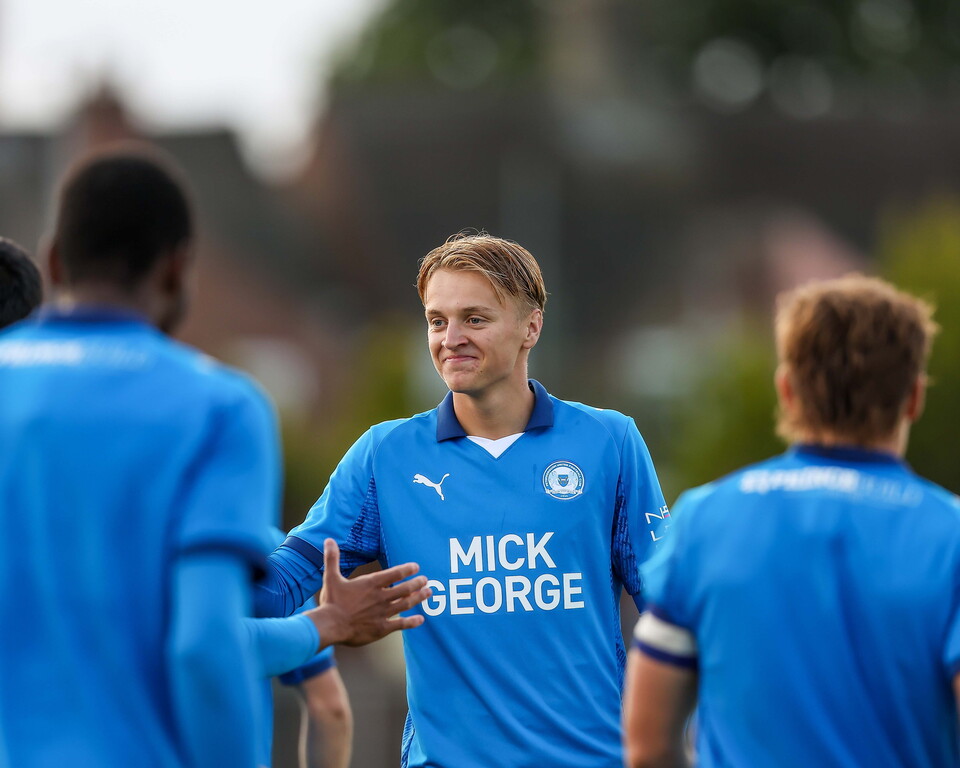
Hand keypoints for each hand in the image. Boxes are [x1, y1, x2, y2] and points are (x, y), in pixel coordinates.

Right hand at [306, 539, 430, 647]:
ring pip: (406, 603)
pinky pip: (401, 624)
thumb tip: (328, 540)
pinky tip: (421, 619)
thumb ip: (332, 558)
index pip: (394, 573)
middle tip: (426, 580)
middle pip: (405, 588)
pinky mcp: (381, 628)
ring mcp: (382, 613)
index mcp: (370, 584)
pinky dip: (412, 622)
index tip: (416, 567)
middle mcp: (380, 597)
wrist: (330, 626)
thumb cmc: (331, 602)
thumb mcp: (331, 577)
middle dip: (417, 583)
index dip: (407, 569)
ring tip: (428, 593)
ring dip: (419, 598)